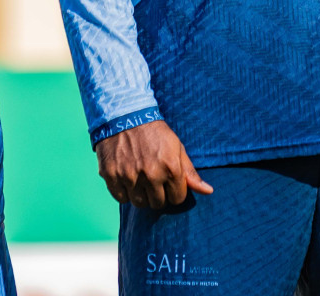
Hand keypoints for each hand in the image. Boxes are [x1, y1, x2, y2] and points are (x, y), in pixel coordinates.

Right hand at [96, 119, 213, 209]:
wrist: (125, 115)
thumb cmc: (155, 133)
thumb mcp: (177, 148)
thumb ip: (190, 173)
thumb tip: (208, 191)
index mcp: (171, 168)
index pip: (177, 199)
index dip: (174, 191)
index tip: (169, 182)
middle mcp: (151, 174)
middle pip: (158, 204)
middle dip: (158, 195)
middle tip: (153, 180)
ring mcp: (130, 176)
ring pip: (139, 203)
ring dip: (141, 195)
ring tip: (140, 179)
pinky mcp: (111, 175)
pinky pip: (121, 198)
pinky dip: (124, 192)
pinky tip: (127, 178)